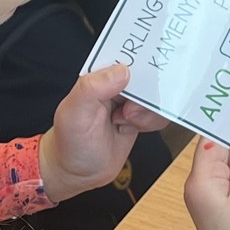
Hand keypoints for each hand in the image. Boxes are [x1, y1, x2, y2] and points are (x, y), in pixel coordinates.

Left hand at [39, 63, 167, 201]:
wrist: (78, 173)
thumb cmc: (70, 143)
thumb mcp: (74, 113)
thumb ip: (92, 88)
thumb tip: (122, 71)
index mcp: (99, 75)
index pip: (125, 56)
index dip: (141, 57)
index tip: (152, 67)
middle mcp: (116, 85)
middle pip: (149, 74)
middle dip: (149, 93)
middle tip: (130, 110)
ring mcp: (131, 101)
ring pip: (158, 96)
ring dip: (148, 112)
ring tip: (126, 122)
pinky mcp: (141, 116)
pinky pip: (160, 112)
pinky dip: (152, 122)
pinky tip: (133, 128)